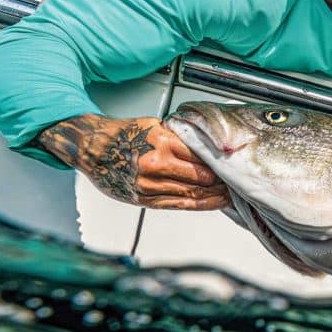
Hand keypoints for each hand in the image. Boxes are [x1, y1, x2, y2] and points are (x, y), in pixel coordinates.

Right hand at [37, 114, 228, 209]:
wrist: (94, 148)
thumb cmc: (125, 135)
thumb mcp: (155, 127)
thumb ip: (181, 139)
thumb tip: (210, 149)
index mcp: (161, 141)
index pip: (202, 156)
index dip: (221, 163)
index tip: (233, 164)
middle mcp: (155, 164)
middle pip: (201, 177)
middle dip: (221, 181)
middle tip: (237, 181)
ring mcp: (149, 184)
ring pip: (193, 194)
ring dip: (215, 196)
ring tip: (230, 195)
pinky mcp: (145, 199)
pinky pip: (179, 204)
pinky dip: (200, 204)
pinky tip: (213, 203)